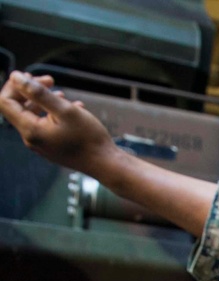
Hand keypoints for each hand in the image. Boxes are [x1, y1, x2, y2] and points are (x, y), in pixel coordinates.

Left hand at [0, 72, 120, 174]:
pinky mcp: (51, 147)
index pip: (5, 102)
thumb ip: (38, 92)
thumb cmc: (89, 139)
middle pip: (18, 107)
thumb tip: (16, 77)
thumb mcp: (65, 110)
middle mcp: (32, 140)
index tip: (32, 77)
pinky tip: (69, 108)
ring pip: (32, 115)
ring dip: (43, 101)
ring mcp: (41, 145)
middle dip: (30, 90)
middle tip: (50, 80)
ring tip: (62, 94)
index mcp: (31, 131)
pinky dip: (52, 113)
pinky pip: (44, 125)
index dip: (14, 85)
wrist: (106, 164)